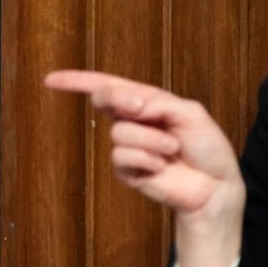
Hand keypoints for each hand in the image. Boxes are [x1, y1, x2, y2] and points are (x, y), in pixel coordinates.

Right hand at [46, 69, 244, 266]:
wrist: (216, 186)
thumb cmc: (208, 148)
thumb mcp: (190, 113)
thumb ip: (159, 102)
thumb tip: (130, 104)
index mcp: (146, 102)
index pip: (108, 86)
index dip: (77, 81)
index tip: (51, 79)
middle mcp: (133, 121)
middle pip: (104, 100)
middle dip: (119, 101)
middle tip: (140, 109)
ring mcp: (128, 146)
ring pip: (119, 132)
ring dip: (150, 141)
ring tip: (171, 150)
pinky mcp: (127, 170)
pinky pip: (122, 157)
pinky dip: (146, 160)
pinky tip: (161, 167)